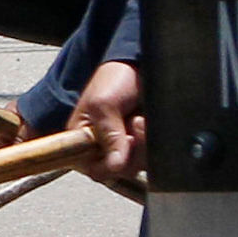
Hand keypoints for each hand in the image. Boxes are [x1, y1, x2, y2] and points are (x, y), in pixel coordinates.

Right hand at [69, 61, 146, 194]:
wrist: (140, 65)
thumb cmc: (114, 79)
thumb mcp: (103, 104)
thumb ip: (108, 136)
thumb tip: (116, 166)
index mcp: (82, 141)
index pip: (93, 170)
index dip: (109, 164)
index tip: (122, 142)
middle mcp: (101, 149)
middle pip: (119, 171)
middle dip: (132, 150)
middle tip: (134, 123)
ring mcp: (123, 148)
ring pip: (138, 165)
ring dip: (145, 143)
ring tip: (141, 119)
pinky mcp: (142, 146)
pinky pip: (152, 157)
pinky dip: (155, 142)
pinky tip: (149, 123)